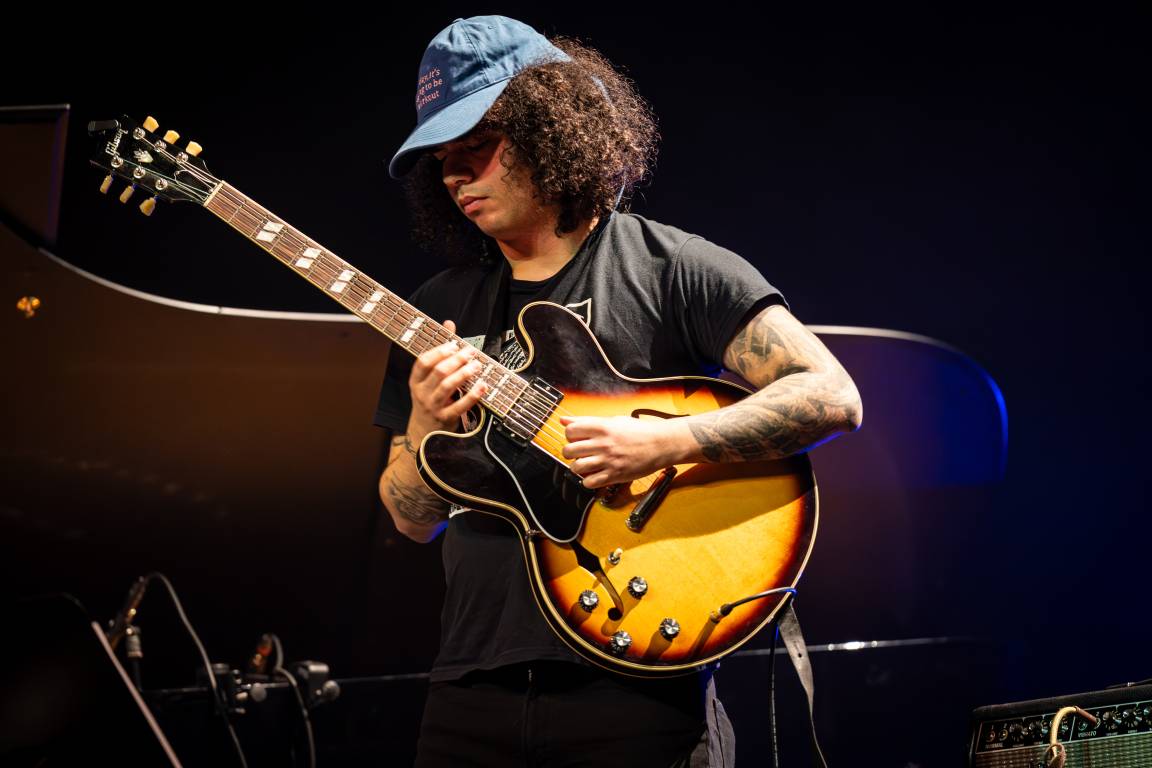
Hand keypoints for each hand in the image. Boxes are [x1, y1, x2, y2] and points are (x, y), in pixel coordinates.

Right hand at [408, 320, 485, 439]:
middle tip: (471, 353)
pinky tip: (483, 386)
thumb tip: (449, 323)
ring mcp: (433, 406)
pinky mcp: (445, 418)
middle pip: (439, 372)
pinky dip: (473, 395)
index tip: (455, 344)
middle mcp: (422, 392)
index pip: (423, 362)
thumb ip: (440, 351)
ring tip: (477, 366)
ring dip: (465, 374)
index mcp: (416, 380)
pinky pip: (460, 406)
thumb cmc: (429, 398)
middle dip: (457, 360)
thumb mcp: (429, 378)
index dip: (439, 351)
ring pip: (448, 387)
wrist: (424, 431)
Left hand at [560, 415, 688, 488]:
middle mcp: (603, 443)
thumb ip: (587, 421)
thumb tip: (564, 420)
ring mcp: (608, 460)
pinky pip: (589, 482)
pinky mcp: (615, 475)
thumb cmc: (639, 431)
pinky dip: (587, 481)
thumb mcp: (613, 420)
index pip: (570, 431)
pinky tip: (594, 475)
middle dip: (570, 453)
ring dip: (577, 468)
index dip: (570, 435)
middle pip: (569, 450)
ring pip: (576, 467)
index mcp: (602, 427)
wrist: (661, 444)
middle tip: (578, 453)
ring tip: (585, 465)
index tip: (576, 438)